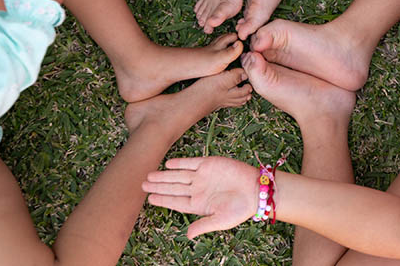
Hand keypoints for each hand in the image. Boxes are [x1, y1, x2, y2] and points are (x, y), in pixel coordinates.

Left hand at [143, 157, 257, 238]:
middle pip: (173, 187)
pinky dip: (180, 163)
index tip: (149, 198)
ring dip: (164, 175)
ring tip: (150, 175)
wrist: (256, 189)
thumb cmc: (241, 208)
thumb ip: (203, 225)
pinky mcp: (209, 164)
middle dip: (158, 186)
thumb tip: (188, 236)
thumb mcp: (221, 220)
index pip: (176, 201)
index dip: (162, 199)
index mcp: (199, 204)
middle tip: (142, 184)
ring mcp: (203, 176)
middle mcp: (198, 189)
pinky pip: (191, 163)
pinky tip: (169, 164)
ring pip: (178, 175)